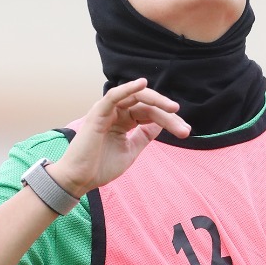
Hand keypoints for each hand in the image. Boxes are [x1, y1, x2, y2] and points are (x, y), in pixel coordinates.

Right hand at [50, 78, 189, 195]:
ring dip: (156, 101)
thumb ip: (144, 135)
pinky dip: (127, 88)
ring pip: (135, 97)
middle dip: (168, 115)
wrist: (79, 181)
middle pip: (147, 105)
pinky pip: (114, 96)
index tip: (185, 131)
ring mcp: (107, 111)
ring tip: (173, 109)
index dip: (170, 121)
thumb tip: (161, 123)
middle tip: (184, 129)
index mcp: (124, 120)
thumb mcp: (131, 150)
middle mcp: (116, 112)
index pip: (151, 113)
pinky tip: (142, 84)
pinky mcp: (98, 113)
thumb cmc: (101, 167)